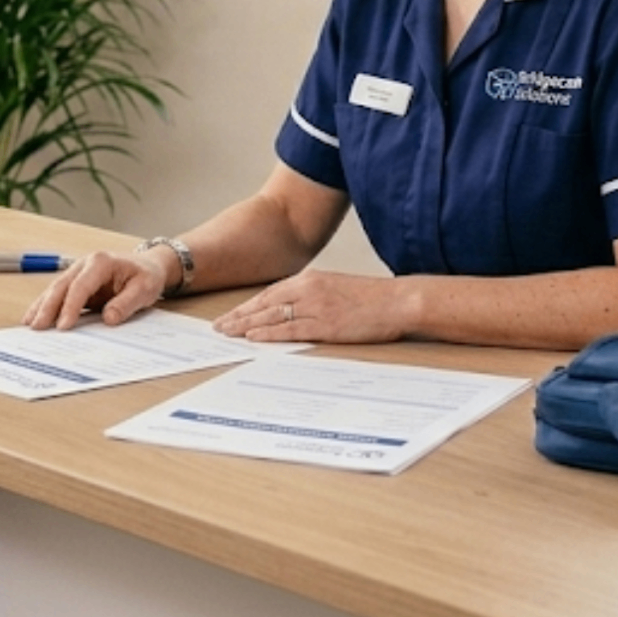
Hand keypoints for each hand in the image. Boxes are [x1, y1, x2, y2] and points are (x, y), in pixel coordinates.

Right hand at [22, 249, 167, 330]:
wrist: (148, 266)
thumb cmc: (146, 275)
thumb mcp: (144, 289)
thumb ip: (126, 303)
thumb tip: (108, 318)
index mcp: (100, 262)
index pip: (80, 286)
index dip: (70, 306)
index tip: (63, 326)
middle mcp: (85, 265)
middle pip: (61, 286)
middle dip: (47, 307)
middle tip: (37, 327)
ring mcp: (78, 273)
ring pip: (55, 289)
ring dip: (41, 306)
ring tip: (29, 324)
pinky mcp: (77, 283)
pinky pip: (59, 294)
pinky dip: (45, 305)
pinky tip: (35, 316)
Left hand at [213, 268, 411, 343]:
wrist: (399, 300)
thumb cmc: (372, 298)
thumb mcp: (336, 289)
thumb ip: (313, 296)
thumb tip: (292, 311)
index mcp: (311, 279)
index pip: (269, 293)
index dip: (247, 305)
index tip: (230, 315)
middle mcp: (309, 289)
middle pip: (264, 304)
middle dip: (238, 315)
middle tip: (218, 326)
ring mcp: (316, 306)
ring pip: (272, 316)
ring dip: (246, 325)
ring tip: (227, 333)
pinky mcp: (326, 324)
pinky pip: (290, 329)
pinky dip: (269, 333)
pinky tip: (254, 337)